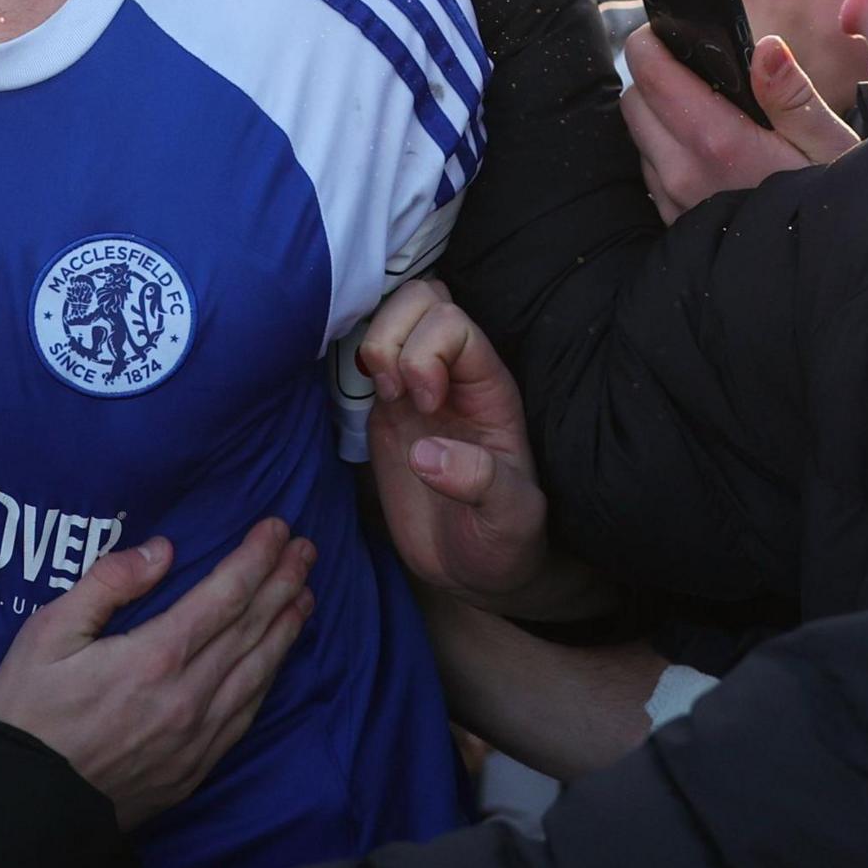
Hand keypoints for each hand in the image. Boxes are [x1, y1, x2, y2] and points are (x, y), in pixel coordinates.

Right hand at [0, 517, 315, 827]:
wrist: (24, 807)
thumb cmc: (27, 713)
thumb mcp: (47, 633)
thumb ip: (106, 584)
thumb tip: (160, 551)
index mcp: (154, 658)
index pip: (225, 596)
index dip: (256, 559)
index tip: (278, 528)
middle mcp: (189, 697)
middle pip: (251, 630)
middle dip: (282, 584)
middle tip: (307, 550)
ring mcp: (197, 738)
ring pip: (257, 673)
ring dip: (285, 630)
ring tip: (305, 597)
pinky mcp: (195, 769)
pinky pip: (245, 715)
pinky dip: (268, 680)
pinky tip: (275, 662)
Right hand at [358, 279, 602, 616]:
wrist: (474, 569)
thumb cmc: (503, 542)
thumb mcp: (510, 520)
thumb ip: (482, 483)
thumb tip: (427, 454)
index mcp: (490, 390)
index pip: (454, 324)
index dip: (427, 353)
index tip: (425, 407)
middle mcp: (456, 377)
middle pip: (424, 298)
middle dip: (396, 335)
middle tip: (395, 395)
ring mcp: (419, 388)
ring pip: (395, 313)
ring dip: (376, 343)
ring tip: (383, 395)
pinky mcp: (388, 409)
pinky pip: (369, 352)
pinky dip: (357, 358)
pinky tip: (368, 394)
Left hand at [623, 31, 861, 222]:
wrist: (828, 272)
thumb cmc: (834, 200)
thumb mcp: (828, 143)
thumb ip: (790, 93)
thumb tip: (764, 48)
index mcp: (718, 142)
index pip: (650, 73)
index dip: (651, 41)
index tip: (669, 31)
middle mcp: (683, 172)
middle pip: (634, 100)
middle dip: (655, 77)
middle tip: (698, 71)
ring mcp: (674, 201)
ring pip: (639, 137)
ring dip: (660, 118)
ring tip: (711, 114)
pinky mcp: (673, 222)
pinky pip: (651, 172)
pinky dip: (667, 152)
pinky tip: (710, 154)